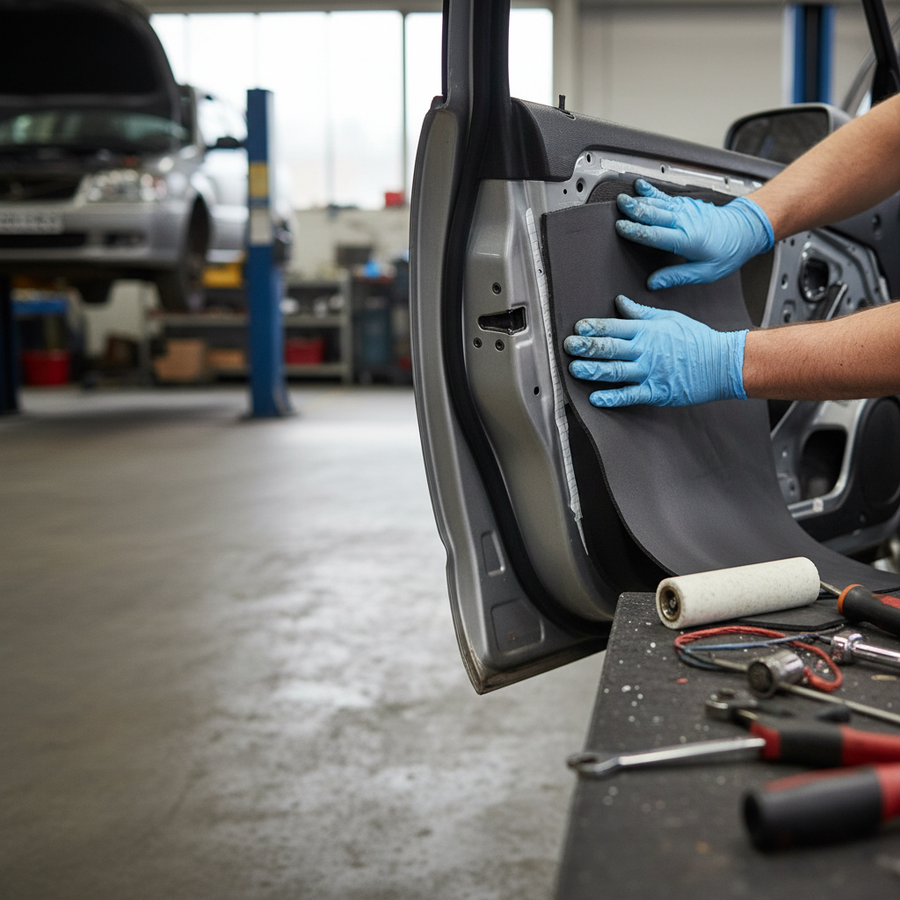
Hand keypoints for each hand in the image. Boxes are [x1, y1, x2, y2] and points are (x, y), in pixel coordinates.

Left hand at [563, 295, 747, 407]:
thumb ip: (640, 313)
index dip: (594, 327)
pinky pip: (630, 395)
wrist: (722, 363)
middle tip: (568, 346)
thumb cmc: (696, 340)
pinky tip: (596, 398)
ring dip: (593, 370)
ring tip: (575, 369)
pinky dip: (612, 398)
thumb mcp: (668, 318)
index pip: (615, 327)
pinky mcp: (655, 392)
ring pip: (616, 371)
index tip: (578, 328)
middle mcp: (645, 351)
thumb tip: (619, 302)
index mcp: (647, 331)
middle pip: (610, 348)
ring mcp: (649, 372)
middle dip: (587, 347)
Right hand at [616, 179, 773, 289]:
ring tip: (624, 197)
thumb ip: (677, 277)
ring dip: (640, 199)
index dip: (636, 230)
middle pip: (654, 213)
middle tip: (619, 204)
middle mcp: (685, 222)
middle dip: (635, 208)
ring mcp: (686, 211)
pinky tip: (641, 186)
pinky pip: (666, 197)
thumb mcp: (706, 273)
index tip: (621, 227)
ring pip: (658, 203)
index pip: (655, 234)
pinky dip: (652, 191)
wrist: (747, 229)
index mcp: (687, 240)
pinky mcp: (688, 205)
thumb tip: (654, 283)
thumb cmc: (729, 252)